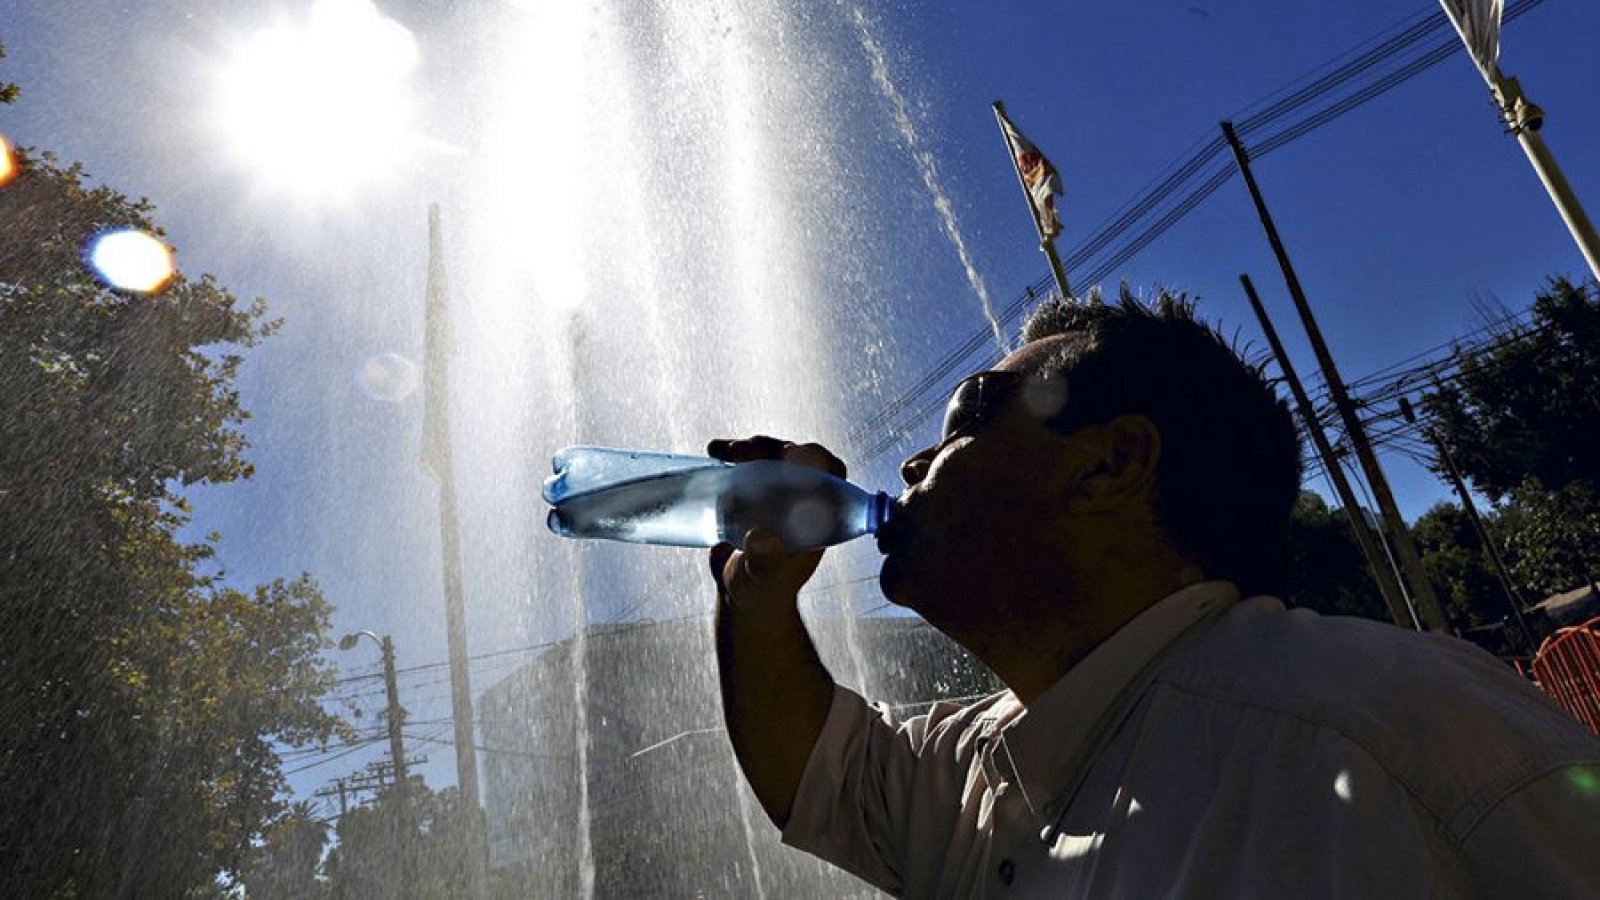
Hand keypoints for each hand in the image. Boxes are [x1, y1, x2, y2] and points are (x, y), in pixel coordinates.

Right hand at [706, 436, 846, 609]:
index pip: (832, 475)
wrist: (740, 594)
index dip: (817, 459)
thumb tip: (762, 539)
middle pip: (798, 458)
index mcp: (819, 516)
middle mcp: (802, 500)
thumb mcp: (763, 577)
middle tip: (740, 453)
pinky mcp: (754, 491)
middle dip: (771, 447)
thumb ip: (765, 561)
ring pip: (772, 455)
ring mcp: (778, 493)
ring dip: (749, 447)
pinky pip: (749, 462)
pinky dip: (732, 452)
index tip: (792, 453)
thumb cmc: (762, 591)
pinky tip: (713, 452)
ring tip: (721, 451)